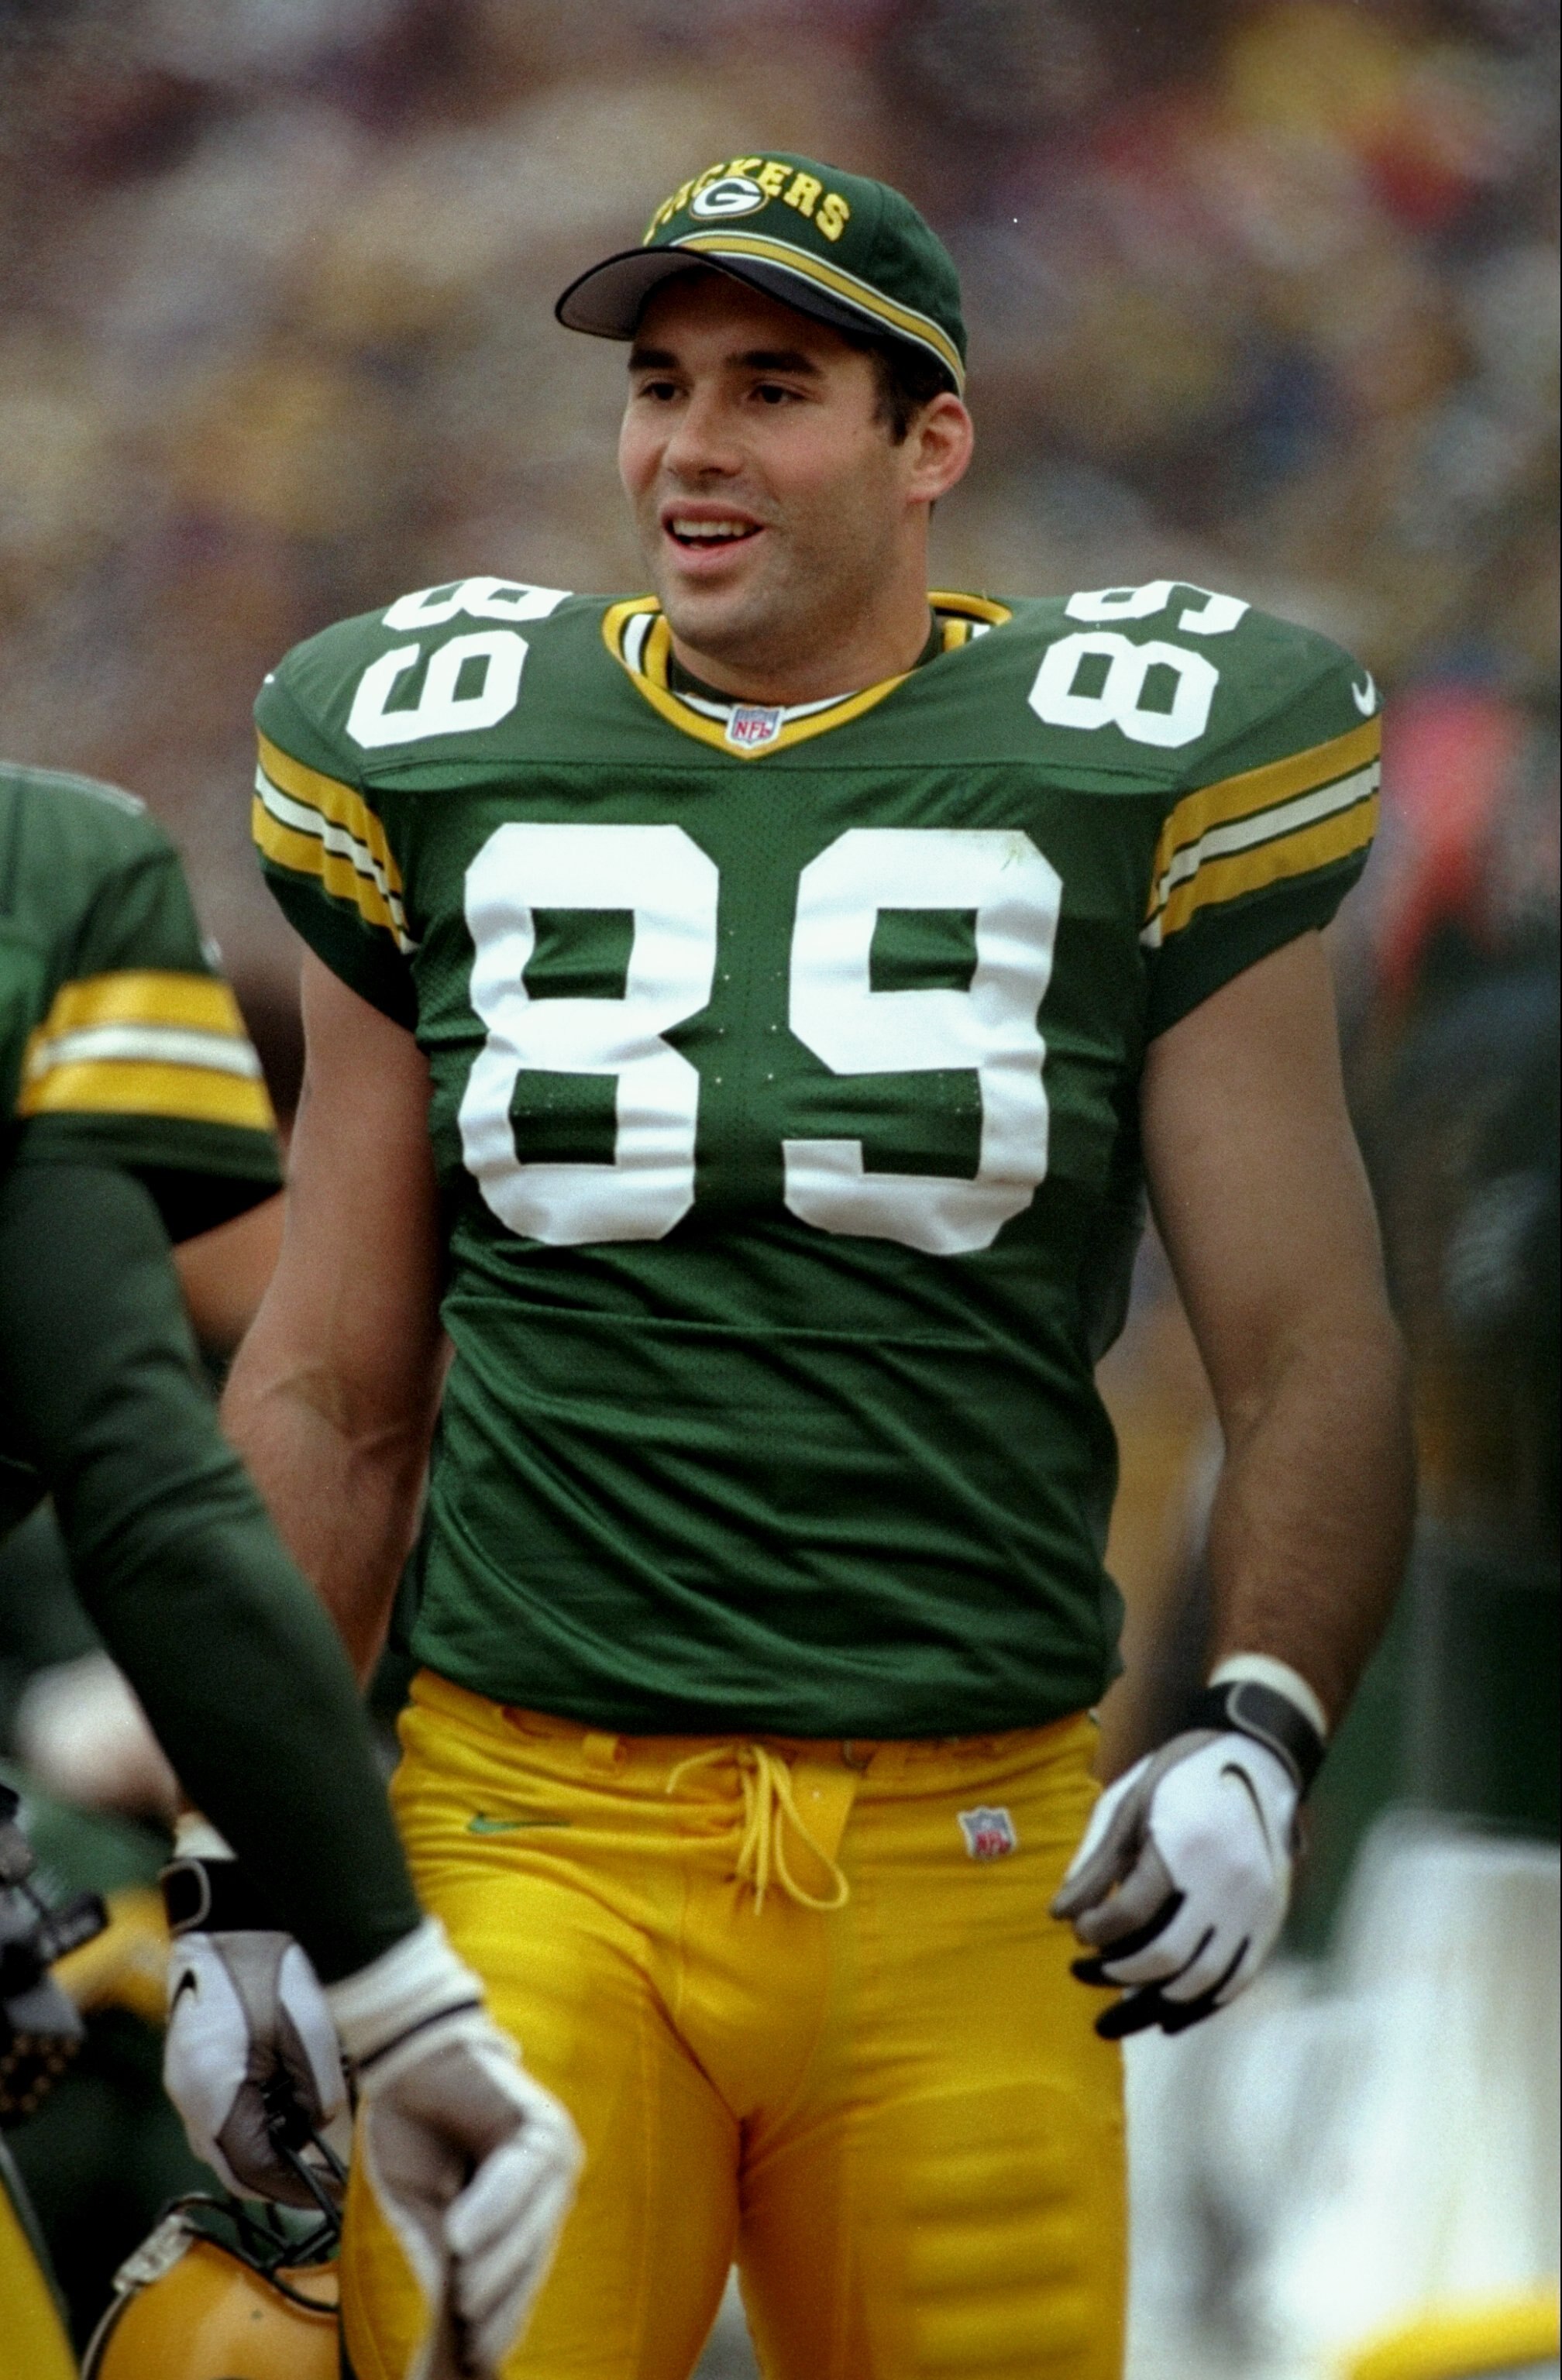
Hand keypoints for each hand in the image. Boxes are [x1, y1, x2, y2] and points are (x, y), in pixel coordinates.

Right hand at [163, 1922, 347, 2203]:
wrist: (232, 1905)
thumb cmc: (268, 1962)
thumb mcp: (308, 2033)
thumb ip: (317, 2093)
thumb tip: (323, 2128)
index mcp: (210, 2094)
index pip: (249, 2170)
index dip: (292, 2187)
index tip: (328, 2192)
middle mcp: (188, 2092)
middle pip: (235, 2156)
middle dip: (281, 2161)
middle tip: (327, 2161)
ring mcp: (186, 2072)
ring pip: (231, 2130)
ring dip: (270, 2131)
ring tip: (315, 2113)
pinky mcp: (196, 2052)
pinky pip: (226, 2100)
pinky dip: (259, 2103)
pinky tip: (290, 2082)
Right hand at [329, 1919, 582, 2377]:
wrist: (409, 2059)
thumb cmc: (415, 2136)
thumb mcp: (422, 2213)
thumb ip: (439, 2267)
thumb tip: (446, 2335)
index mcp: (524, 2219)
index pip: (516, 2291)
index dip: (495, 2332)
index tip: (471, 2374)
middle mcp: (550, 2192)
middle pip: (526, 2271)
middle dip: (495, 2318)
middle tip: (465, 2357)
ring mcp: (554, 2158)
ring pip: (528, 2231)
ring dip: (494, 2272)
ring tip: (459, 2308)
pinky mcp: (543, 2124)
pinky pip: (520, 2175)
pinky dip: (490, 2209)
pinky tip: (459, 2239)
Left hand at [1051, 1728, 1299, 2038]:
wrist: (1257, 1758)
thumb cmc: (1181, 1775)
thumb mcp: (1128, 1803)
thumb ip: (1096, 1863)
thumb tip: (1060, 1916)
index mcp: (1183, 1848)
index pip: (1129, 1914)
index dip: (1095, 1931)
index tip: (1078, 1931)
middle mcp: (1225, 1884)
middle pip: (1166, 1956)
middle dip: (1119, 1974)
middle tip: (1089, 1973)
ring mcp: (1255, 1907)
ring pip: (1205, 1979)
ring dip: (1158, 2000)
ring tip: (1122, 2005)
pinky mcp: (1272, 1919)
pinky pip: (1238, 1977)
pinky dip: (1202, 2002)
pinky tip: (1170, 2014)